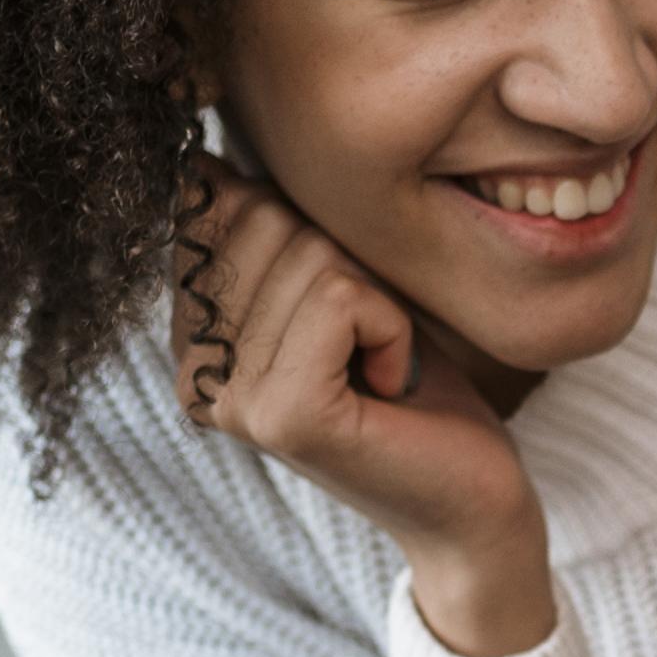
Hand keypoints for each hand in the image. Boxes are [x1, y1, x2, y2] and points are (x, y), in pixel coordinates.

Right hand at [170, 168, 550, 656]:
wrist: (468, 502)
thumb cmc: (409, 385)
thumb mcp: (331, 284)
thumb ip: (265, 228)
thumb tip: (199, 154)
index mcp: (188, 334)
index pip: (214, 203)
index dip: (299, 227)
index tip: (334, 308)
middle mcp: (191, 368)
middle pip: (265, 219)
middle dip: (345, 263)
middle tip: (365, 344)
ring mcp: (230, 397)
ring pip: (311, 253)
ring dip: (376, 302)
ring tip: (378, 367)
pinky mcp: (285, 415)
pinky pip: (343, 296)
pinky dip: (391, 326)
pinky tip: (390, 382)